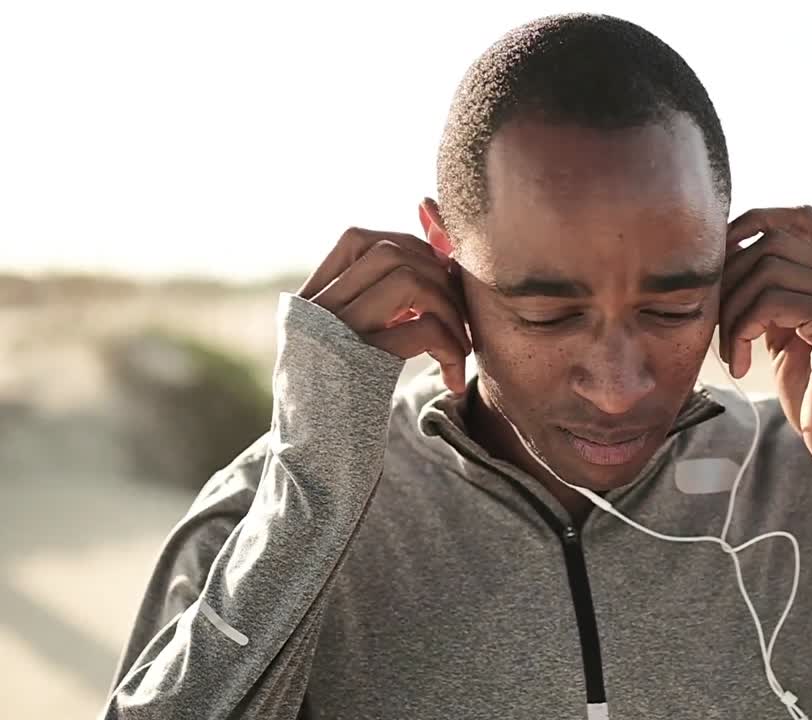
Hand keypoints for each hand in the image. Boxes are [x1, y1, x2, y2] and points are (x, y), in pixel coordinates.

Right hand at [297, 216, 470, 392]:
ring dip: (448, 308)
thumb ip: (384, 284)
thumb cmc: (343, 395)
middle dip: (438, 275)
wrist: (312, 464)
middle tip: (456, 315)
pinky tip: (453, 376)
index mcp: (310, 301)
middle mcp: (316, 311)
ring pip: (409, 279)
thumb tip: (426, 204)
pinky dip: (451, 346)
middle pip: (390, 252)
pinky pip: (424, 328)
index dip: (410, 249)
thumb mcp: (355, 337)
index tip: (435, 283)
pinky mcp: (361, 366)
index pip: (359, 240)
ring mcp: (335, 336)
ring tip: (458, 345)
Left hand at [719, 205, 811, 484]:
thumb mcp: (790, 334)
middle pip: (774, 239)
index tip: (719, 262)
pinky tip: (740, 363)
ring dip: (732, 309)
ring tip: (730, 350)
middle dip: (730, 277)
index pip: (800, 217)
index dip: (752, 223)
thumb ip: (775, 294)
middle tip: (717, 324)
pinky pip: (773, 300)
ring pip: (768, 268)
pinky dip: (742, 328)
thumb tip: (729, 256)